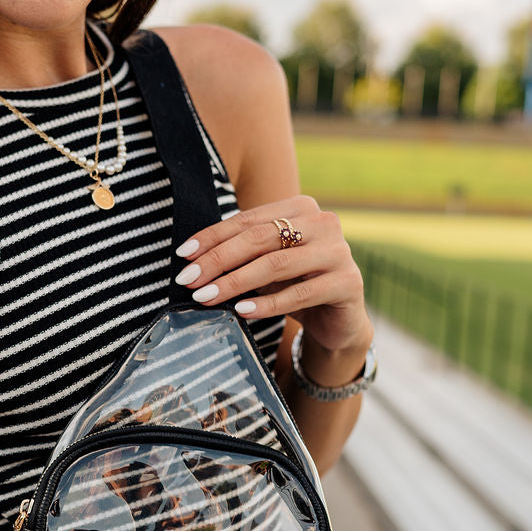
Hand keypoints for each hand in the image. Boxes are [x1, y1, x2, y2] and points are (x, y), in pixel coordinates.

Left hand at [173, 196, 371, 358]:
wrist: (339, 321)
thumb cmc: (296, 287)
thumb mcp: (267, 266)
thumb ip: (241, 255)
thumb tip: (192, 260)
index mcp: (300, 208)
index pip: (247, 221)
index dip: (212, 237)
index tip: (183, 255)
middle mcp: (323, 223)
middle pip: (259, 239)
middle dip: (218, 260)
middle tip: (189, 279)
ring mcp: (338, 251)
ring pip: (276, 264)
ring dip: (235, 282)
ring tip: (206, 296)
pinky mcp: (348, 283)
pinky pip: (299, 294)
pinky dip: (266, 304)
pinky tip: (241, 311)